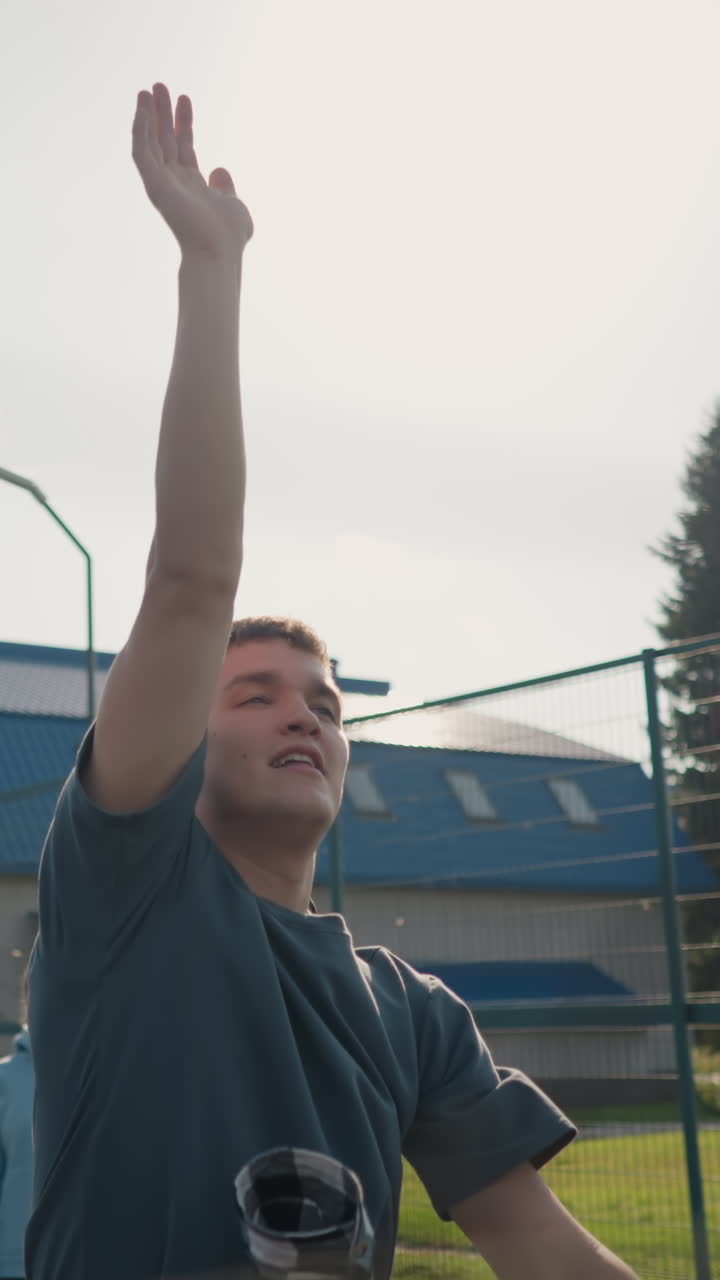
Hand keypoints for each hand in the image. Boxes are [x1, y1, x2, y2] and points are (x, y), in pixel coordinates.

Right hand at [132, 83, 252, 260]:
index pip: (184, 146)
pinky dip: (140, 132)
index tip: (185, 98)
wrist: (220, 253)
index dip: (184, 122)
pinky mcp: (155, 186)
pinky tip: (142, 111)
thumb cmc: (229, 236)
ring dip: (148, 116)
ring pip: (150, 143)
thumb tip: (219, 170)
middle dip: (162, 112)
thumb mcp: (234, 204)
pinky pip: (142, 154)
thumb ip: (226, 187)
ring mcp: (163, 184)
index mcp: (193, 184)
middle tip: (159, 85)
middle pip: (165, 140)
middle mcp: (175, 182)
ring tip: (148, 90)